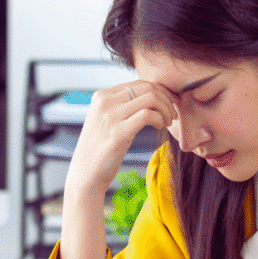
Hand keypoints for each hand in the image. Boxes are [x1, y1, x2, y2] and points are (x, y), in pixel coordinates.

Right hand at [67, 80, 176, 195]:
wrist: (85, 175)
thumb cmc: (100, 149)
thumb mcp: (107, 120)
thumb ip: (121, 106)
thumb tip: (148, 97)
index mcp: (102, 96)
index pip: (139, 83)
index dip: (160, 91)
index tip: (169, 103)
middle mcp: (104, 102)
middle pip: (147, 87)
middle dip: (166, 99)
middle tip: (172, 114)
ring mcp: (110, 116)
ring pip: (150, 98)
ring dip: (165, 109)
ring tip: (167, 122)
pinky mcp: (118, 133)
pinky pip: (147, 115)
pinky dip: (160, 119)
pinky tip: (160, 127)